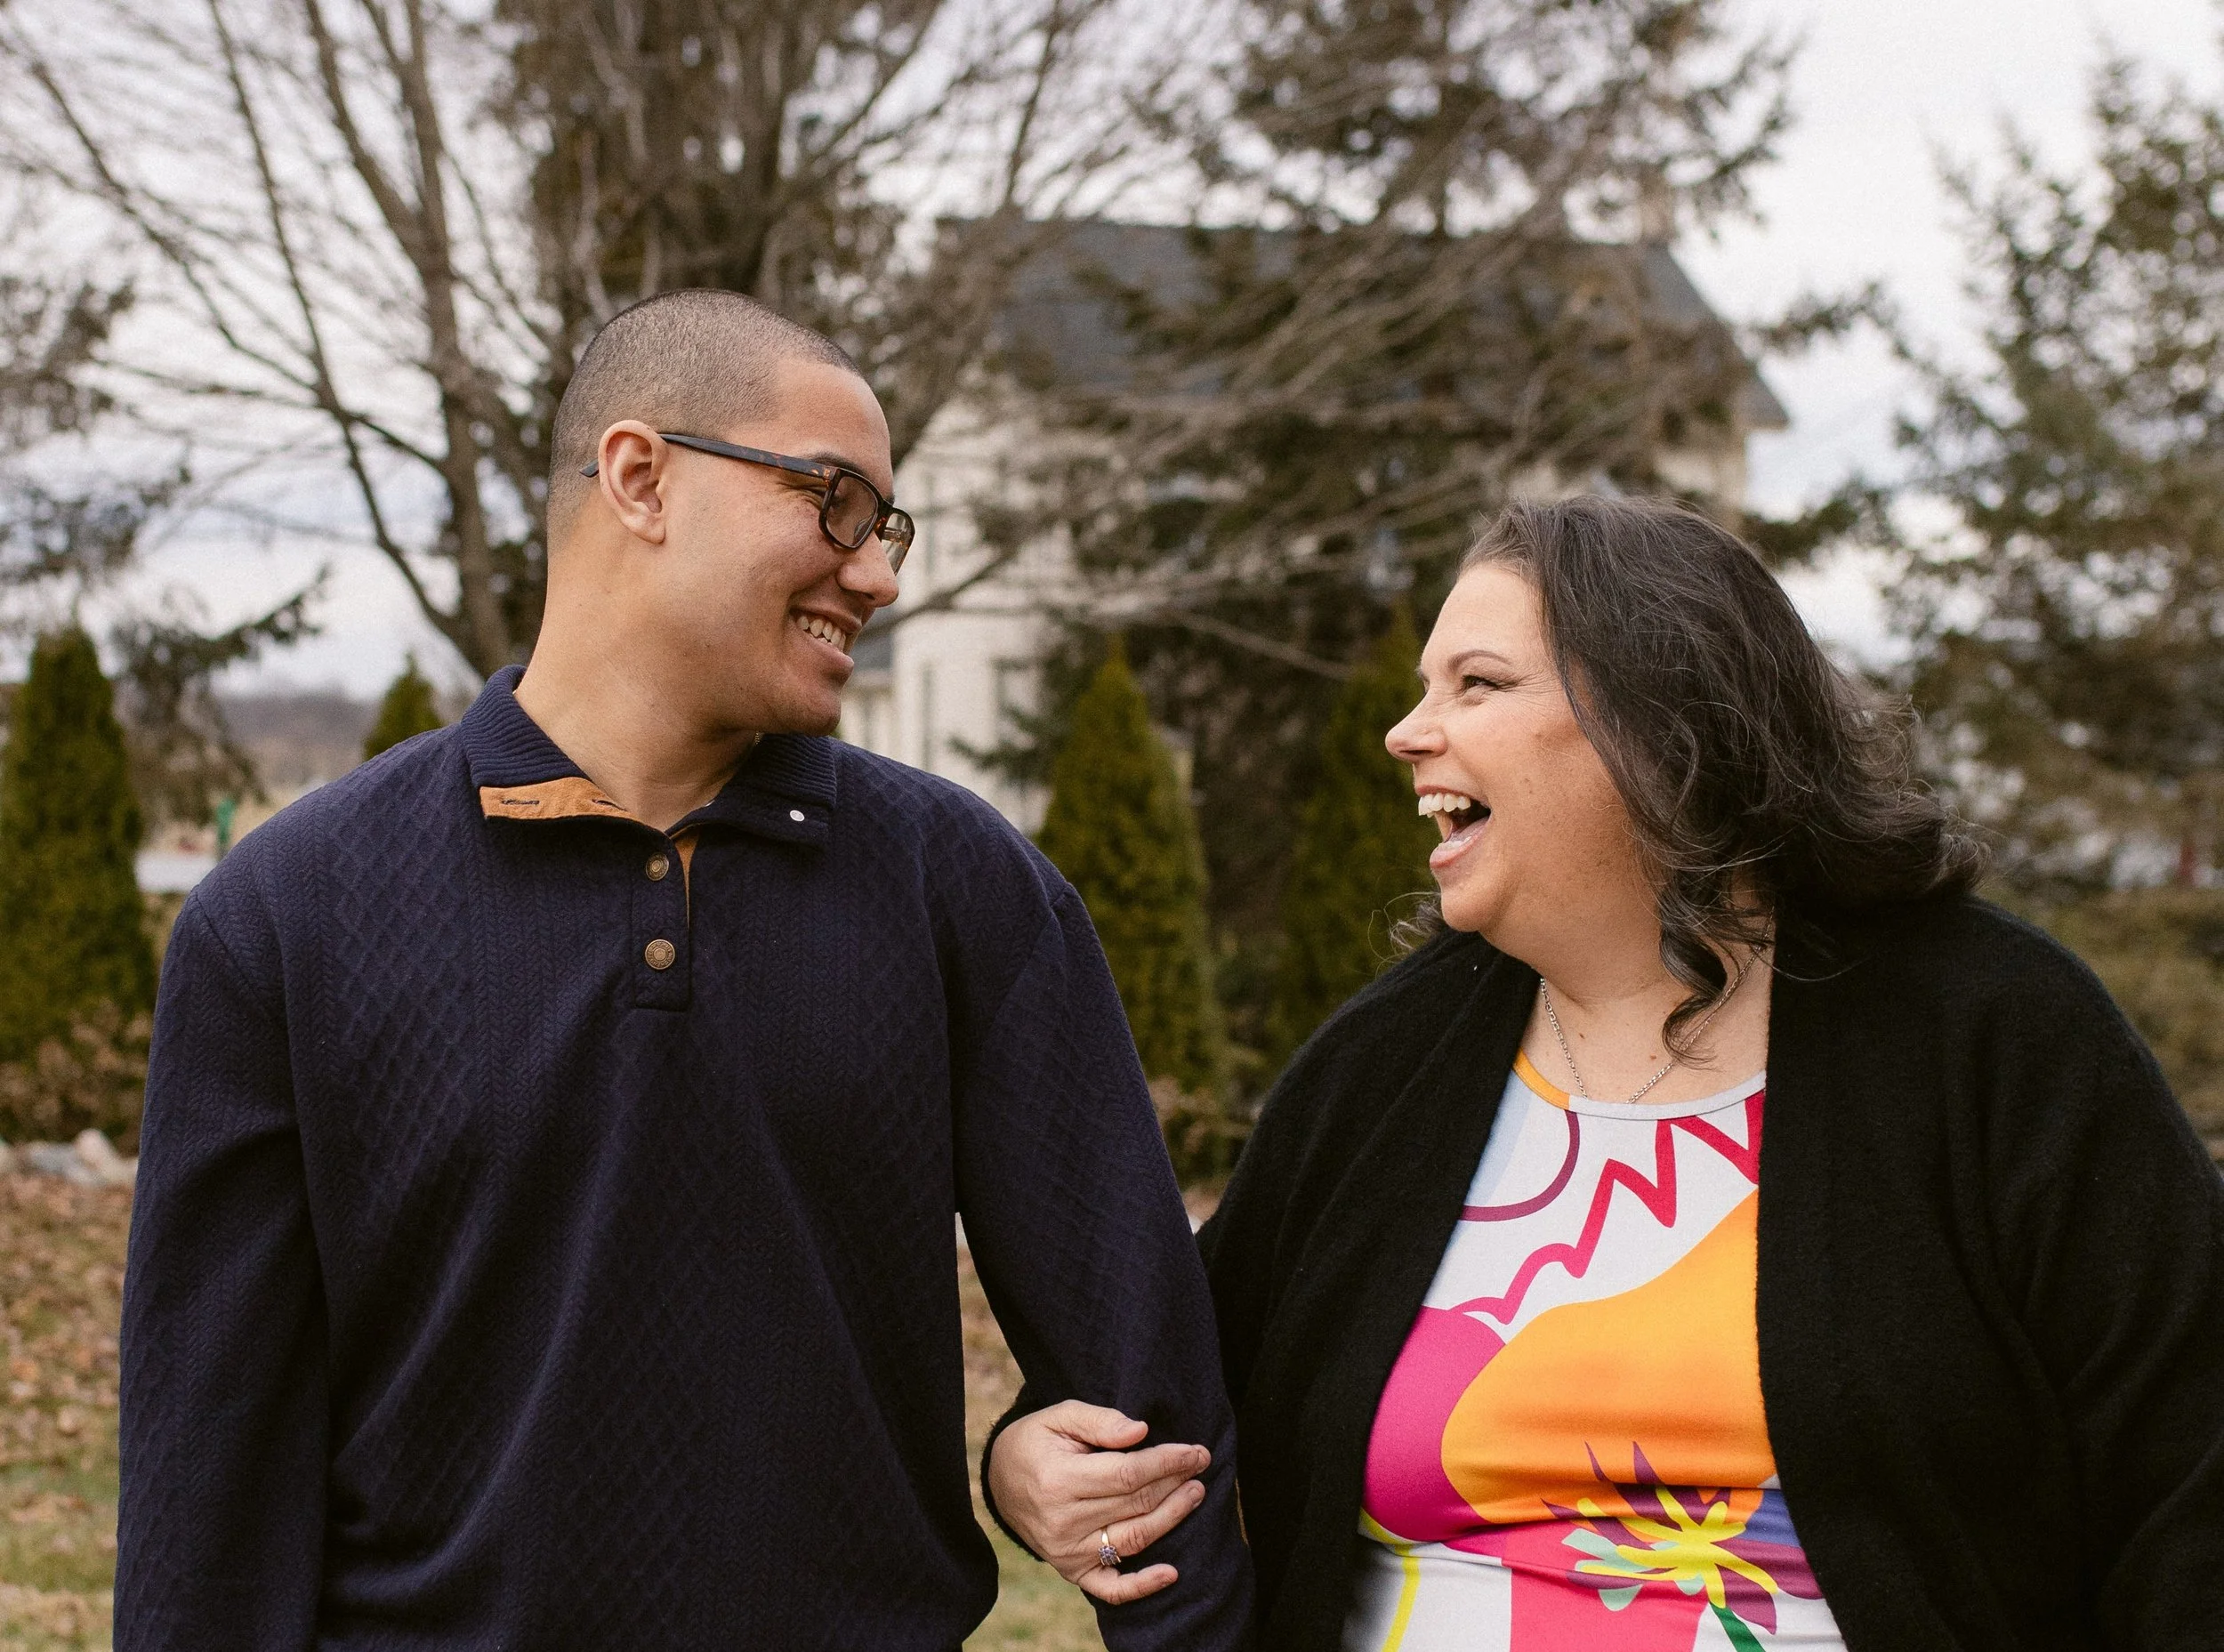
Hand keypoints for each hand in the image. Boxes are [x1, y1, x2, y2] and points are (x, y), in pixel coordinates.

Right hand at [985, 1400, 1211, 1604]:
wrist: (999, 1482)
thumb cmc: (1036, 1442)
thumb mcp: (1059, 1416)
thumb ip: (1100, 1421)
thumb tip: (1141, 1432)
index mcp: (1058, 1480)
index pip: (1127, 1474)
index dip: (1166, 1462)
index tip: (1194, 1451)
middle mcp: (1062, 1522)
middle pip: (1136, 1504)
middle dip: (1175, 1482)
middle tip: (1201, 1464)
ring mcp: (1067, 1552)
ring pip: (1134, 1539)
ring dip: (1172, 1517)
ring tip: (1195, 1494)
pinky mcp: (1072, 1571)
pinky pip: (1112, 1588)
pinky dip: (1143, 1585)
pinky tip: (1171, 1573)